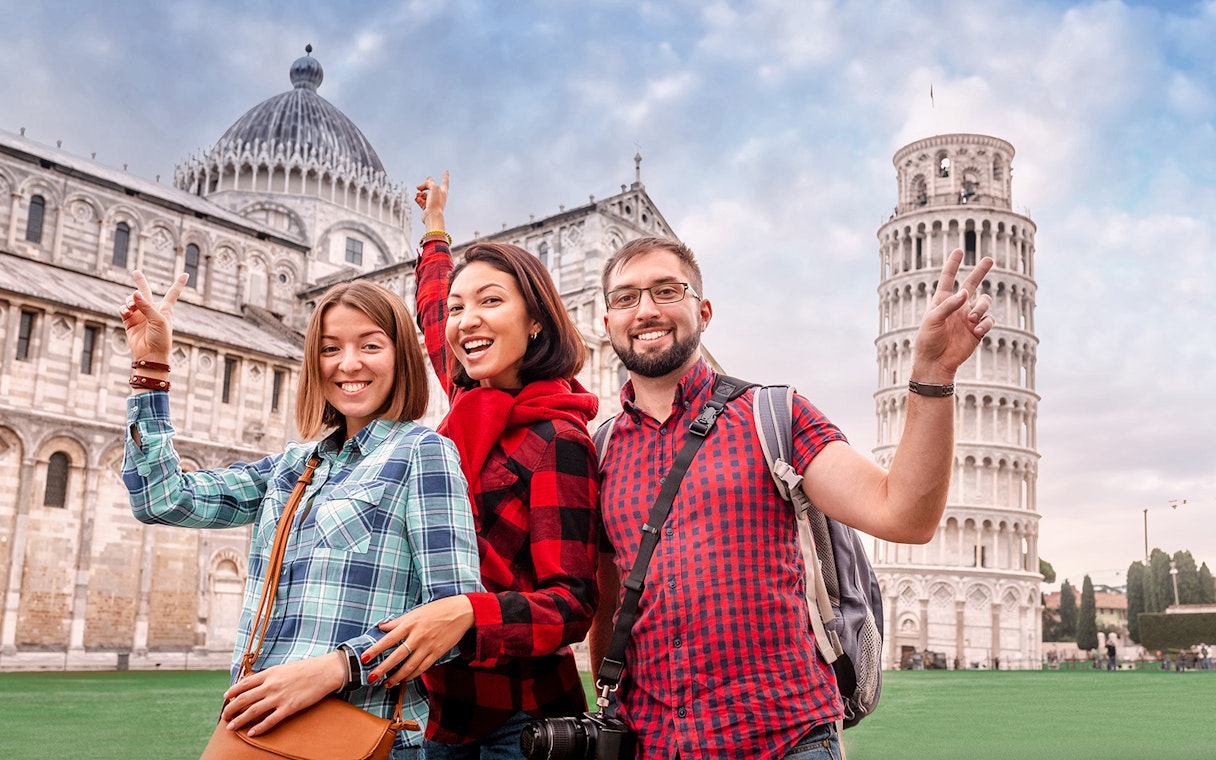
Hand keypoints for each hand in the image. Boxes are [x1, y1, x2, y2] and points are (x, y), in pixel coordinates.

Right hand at [118, 271, 187, 363]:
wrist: (150, 355)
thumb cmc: (161, 338)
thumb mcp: (158, 320)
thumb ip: (147, 306)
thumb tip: (135, 293)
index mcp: (165, 309)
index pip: (173, 293)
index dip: (179, 284)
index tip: (186, 274)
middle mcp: (152, 310)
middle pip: (146, 292)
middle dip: (140, 281)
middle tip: (135, 272)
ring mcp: (140, 315)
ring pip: (132, 300)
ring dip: (129, 300)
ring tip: (131, 306)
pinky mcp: (129, 321)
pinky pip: (123, 309)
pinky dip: (123, 308)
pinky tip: (126, 311)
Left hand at [220, 651, 345, 736]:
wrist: (324, 672)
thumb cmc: (306, 669)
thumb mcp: (283, 668)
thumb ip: (270, 675)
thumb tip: (257, 683)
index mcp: (269, 673)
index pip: (244, 683)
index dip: (232, 691)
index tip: (225, 698)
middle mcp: (270, 685)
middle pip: (244, 699)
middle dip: (231, 709)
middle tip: (224, 717)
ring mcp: (279, 697)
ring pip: (253, 711)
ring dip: (239, 720)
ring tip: (230, 727)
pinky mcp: (289, 708)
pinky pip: (270, 720)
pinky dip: (258, 728)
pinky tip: (251, 733)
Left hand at [363, 594, 473, 687]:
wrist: (461, 612)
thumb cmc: (438, 609)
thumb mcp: (416, 612)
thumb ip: (398, 621)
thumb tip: (382, 627)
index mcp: (411, 624)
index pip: (388, 640)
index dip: (375, 650)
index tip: (364, 658)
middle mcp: (418, 636)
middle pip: (397, 657)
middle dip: (383, 669)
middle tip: (371, 678)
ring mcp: (428, 646)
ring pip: (410, 666)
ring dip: (397, 677)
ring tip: (387, 683)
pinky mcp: (437, 653)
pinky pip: (422, 668)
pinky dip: (412, 675)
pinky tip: (405, 679)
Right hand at [415, 170, 448, 230]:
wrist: (432, 216)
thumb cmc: (436, 202)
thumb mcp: (434, 187)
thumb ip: (429, 182)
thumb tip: (420, 186)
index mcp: (443, 191)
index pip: (445, 181)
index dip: (445, 175)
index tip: (446, 171)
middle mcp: (439, 196)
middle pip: (432, 187)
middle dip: (426, 185)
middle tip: (420, 186)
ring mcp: (432, 201)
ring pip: (424, 193)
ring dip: (420, 192)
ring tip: (418, 193)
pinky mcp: (427, 207)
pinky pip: (421, 200)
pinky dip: (418, 198)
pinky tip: (417, 198)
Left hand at [911, 248, 994, 380]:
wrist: (936, 362)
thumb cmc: (928, 340)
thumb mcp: (933, 320)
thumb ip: (948, 305)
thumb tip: (965, 292)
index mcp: (942, 301)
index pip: (948, 278)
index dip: (953, 264)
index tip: (959, 250)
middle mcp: (958, 306)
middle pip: (972, 284)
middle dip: (980, 271)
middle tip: (989, 259)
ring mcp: (969, 317)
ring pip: (984, 302)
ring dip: (981, 307)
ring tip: (972, 318)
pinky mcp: (978, 330)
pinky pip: (989, 320)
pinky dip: (986, 323)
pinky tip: (977, 331)